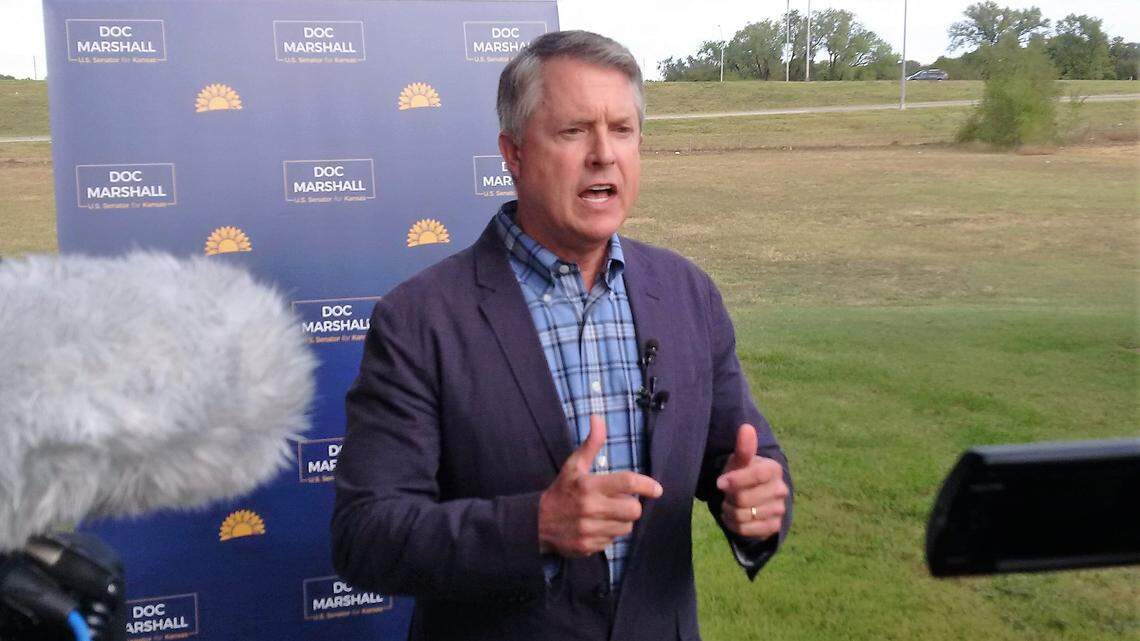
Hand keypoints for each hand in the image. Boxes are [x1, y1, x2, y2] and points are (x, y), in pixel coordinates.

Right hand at [538, 415, 662, 556]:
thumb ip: (591, 443)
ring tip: (607, 515)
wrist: (536, 523)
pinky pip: (613, 541)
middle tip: (620, 502)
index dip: (646, 485)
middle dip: (632, 506)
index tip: (657, 489)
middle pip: (633, 510)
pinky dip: (609, 534)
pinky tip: (596, 527)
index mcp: (589, 485)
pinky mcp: (588, 546)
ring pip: (626, 527)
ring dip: (621, 521)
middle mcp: (590, 508)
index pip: (627, 483)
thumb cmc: (561, 490)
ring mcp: (589, 529)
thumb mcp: (574, 465)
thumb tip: (597, 417)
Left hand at [716, 423, 787, 540]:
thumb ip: (743, 448)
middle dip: (729, 498)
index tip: (720, 482)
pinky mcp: (773, 527)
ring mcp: (779, 510)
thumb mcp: (739, 461)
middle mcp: (781, 490)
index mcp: (774, 469)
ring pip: (743, 516)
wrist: (750, 496)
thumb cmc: (742, 474)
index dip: (736, 480)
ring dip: (729, 511)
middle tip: (727, 494)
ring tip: (730, 504)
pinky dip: (734, 524)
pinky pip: (746, 530)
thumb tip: (746, 428)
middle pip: (745, 499)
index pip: (757, 475)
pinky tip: (733, 516)